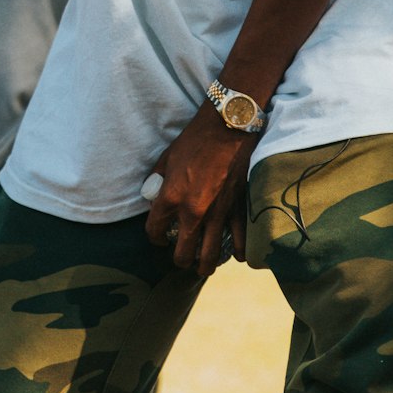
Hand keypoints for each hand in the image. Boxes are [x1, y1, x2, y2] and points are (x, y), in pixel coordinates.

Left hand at [144, 102, 256, 276]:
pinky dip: (238, 252)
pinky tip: (235, 254)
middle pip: (183, 254)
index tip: (158, 236)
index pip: (155, 231)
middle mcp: (194, 212)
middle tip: (180, 255)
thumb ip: (157, 181)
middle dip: (179, 259)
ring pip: (210, 257)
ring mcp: (218, 214)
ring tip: (201, 265)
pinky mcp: (238, 210)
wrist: (228, 127)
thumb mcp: (167, 158)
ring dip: (204, 265)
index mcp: (172, 197)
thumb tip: (152, 198)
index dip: (153, 237)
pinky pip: (240, 242)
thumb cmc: (195, 140)